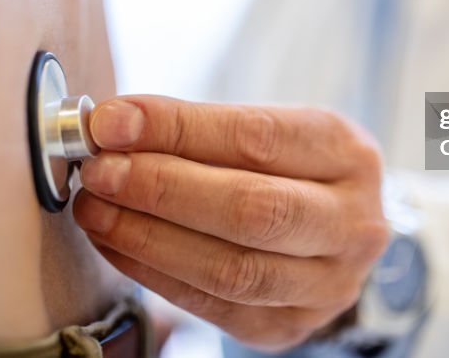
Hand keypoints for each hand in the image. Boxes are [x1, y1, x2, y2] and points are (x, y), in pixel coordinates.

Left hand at [72, 96, 389, 351]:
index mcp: (348, 154)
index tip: (113, 121)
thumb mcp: (268, 130)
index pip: (258, 137)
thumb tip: (112, 125)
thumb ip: (197, 128)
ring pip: (232, 270)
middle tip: (101, 172)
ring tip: (96, 209)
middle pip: (253, 210)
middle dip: (162, 189)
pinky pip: (214, 306)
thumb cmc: (289, 168)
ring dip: (149, 237)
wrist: (332, 229)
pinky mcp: (290, 326)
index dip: (179, 129)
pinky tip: (116, 244)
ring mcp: (328, 284)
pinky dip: (154, 274)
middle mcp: (352, 223)